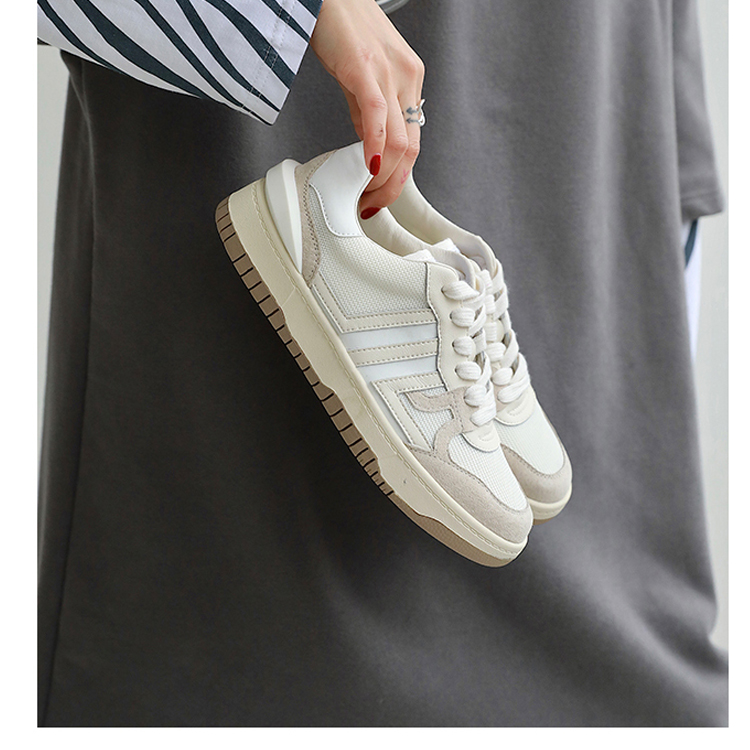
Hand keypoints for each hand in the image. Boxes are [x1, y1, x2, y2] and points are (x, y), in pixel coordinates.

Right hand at [310, 0, 424, 216]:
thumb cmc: (343, 26)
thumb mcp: (363, 76)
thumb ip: (367, 112)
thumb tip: (369, 146)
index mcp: (409, 81)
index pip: (412, 142)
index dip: (399, 177)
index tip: (380, 196)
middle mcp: (407, 78)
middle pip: (411, 148)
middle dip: (393, 186)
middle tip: (372, 203)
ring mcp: (389, 72)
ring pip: (399, 140)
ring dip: (383, 176)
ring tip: (365, 194)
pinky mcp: (365, 67)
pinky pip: (377, 116)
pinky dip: (374, 147)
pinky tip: (367, 166)